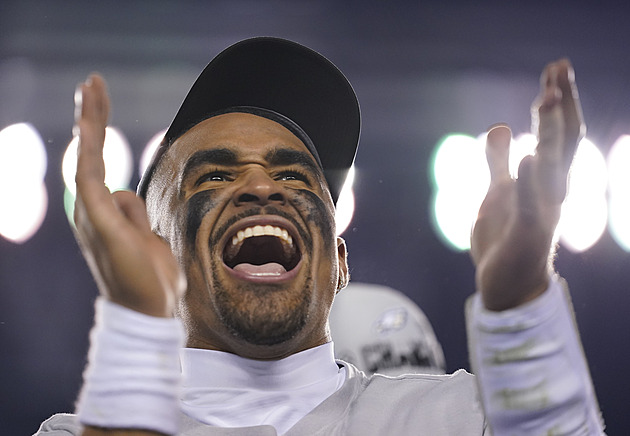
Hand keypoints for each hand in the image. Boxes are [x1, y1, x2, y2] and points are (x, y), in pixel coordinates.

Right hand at [73, 74, 184, 316]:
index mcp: (105, 213)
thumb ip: (134, 213)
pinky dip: (88, 145)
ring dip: (90, 120)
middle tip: (92, 81)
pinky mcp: (99, 220)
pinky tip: (86, 119)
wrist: (150, 312)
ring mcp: (92, 215)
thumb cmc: (151, 279)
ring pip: (87, 157)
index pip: (100, 162)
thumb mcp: (149, 237)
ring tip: (93, 91)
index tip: (100, 101)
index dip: (99, 131)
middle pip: (89, 153)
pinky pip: (90, 175)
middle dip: (91, 115)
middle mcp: (92, 210)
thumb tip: (126, 193)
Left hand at [471, 59, 584, 310]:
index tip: (555, 69)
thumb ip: (498, 161)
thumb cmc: (505, 237)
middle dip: (560, 105)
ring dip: (549, 133)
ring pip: (550, 167)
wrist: (506, 286)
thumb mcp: (497, 191)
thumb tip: (500, 126)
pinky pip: (528, 204)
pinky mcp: (526, 233)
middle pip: (561, 141)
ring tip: (547, 98)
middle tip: (559, 68)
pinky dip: (529, 181)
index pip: (556, 133)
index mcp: (544, 180)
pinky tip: (528, 157)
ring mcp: (541, 211)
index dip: (557, 101)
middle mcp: (550, 191)